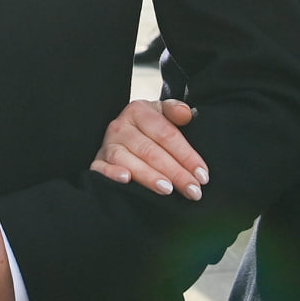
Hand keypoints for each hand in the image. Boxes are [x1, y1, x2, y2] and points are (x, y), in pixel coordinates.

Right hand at [89, 99, 206, 198]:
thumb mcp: (163, 114)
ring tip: (167, 189)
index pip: (166, 134)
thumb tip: (186, 114)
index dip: (187, 155)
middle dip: (175, 172)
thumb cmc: (149, 128)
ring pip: (127, 160)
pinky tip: (126, 181)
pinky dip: (111, 173)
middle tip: (193, 190)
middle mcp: (120, 126)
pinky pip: (100, 167)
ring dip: (148, 176)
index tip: (202, 175)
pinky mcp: (97, 161)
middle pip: (150, 150)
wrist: (125, 133)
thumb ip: (175, 111)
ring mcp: (107, 144)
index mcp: (138, 110)